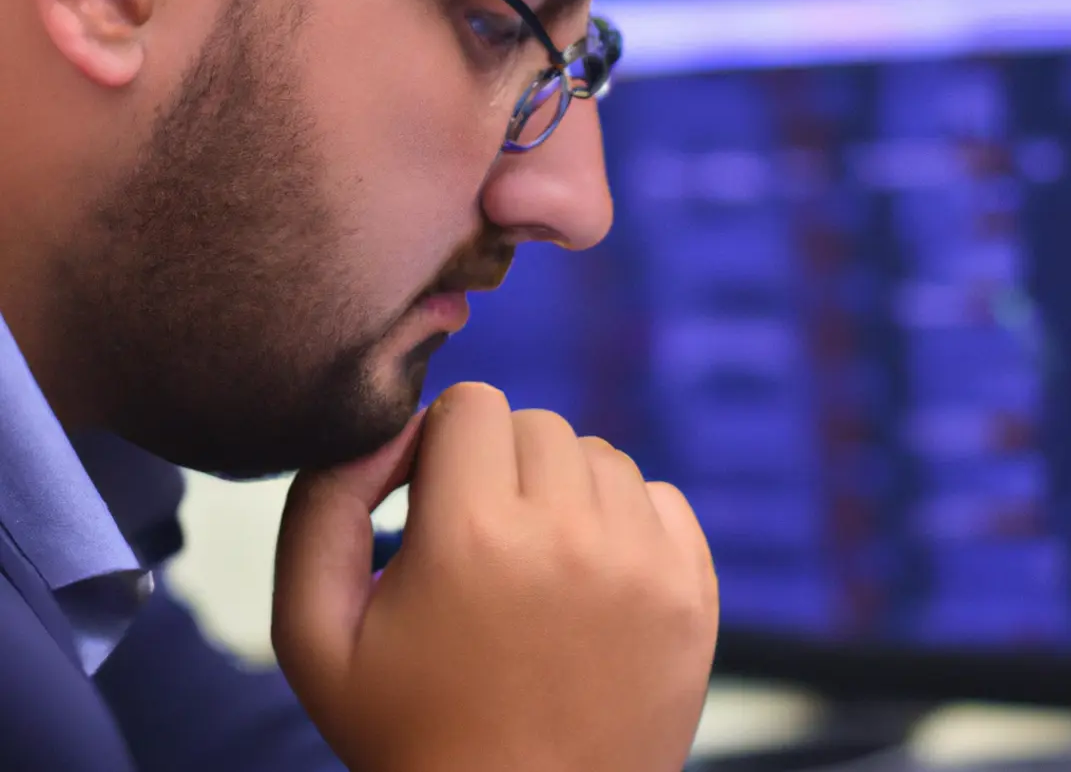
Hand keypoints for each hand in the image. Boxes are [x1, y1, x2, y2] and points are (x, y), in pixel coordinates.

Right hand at [273, 383, 718, 771]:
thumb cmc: (410, 732)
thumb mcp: (314, 633)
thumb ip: (321, 508)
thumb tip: (383, 431)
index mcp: (472, 536)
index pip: (471, 403)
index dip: (442, 442)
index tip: (434, 496)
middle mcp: (568, 536)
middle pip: (536, 423)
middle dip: (500, 463)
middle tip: (482, 537)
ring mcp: (643, 563)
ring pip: (597, 454)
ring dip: (561, 488)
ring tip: (534, 562)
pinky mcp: (692, 592)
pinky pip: (658, 496)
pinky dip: (623, 519)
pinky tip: (590, 577)